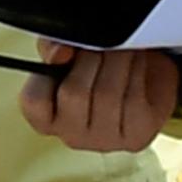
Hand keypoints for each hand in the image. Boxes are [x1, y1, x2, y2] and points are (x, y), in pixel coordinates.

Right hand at [19, 42, 181, 153]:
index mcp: (47, 118)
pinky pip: (133, 99)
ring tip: (122, 47)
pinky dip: (136, 72)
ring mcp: (104, 140)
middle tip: (103, 41)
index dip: (45, 76)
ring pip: (106, 94)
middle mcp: (72, 136)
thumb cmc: (99, 66)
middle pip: (74, 93)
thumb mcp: (69, 51)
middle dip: (91, 58)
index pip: (33, 102)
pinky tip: (136, 63)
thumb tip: (60, 52)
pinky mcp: (136, 137)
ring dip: (117, 60)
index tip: (64, 51)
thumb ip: (53, 47)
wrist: (148, 80)